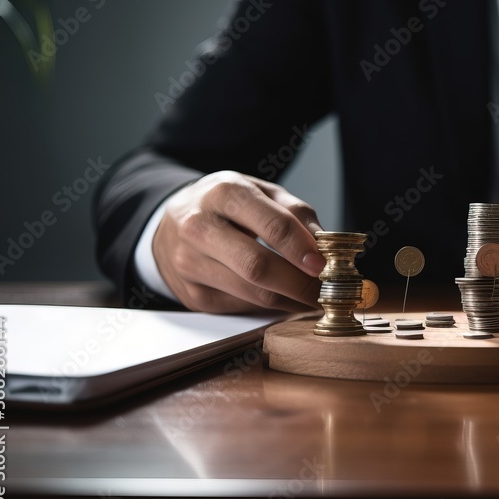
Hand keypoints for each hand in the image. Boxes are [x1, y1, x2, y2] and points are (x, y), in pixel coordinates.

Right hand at [152, 171, 324, 312]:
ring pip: (252, 293)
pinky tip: (285, 299)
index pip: (273, 225)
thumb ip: (295, 212)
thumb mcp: (260, 192)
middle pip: (258, 266)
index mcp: (224, 193)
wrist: (170, 223)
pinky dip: (270, 307)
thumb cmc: (225, 206)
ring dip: (290, 300)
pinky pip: (241, 307)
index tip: (326, 265)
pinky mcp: (191, 294)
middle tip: (327, 291)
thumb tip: (325, 243)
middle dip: (300, 283)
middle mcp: (199, 227)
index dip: (302, 249)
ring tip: (313, 297)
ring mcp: (190, 264)